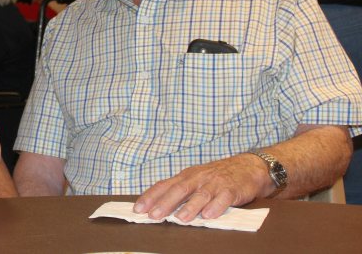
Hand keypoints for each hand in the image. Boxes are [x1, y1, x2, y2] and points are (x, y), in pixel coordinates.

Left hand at [133, 153, 269, 221]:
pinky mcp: (231, 189)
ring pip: (200, 195)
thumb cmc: (217, 176)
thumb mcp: (195, 179)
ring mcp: (214, 183)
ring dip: (190, 207)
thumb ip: (179, 191)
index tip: (138, 208)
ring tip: (180, 219)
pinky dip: (215, 206)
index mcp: (186, 176)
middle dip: (165, 203)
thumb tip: (156, 205)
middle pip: (179, 190)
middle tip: (153, 215)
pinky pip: (223, 198)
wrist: (247, 167)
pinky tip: (208, 215)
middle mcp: (198, 178)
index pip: (164, 185)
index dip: (150, 196)